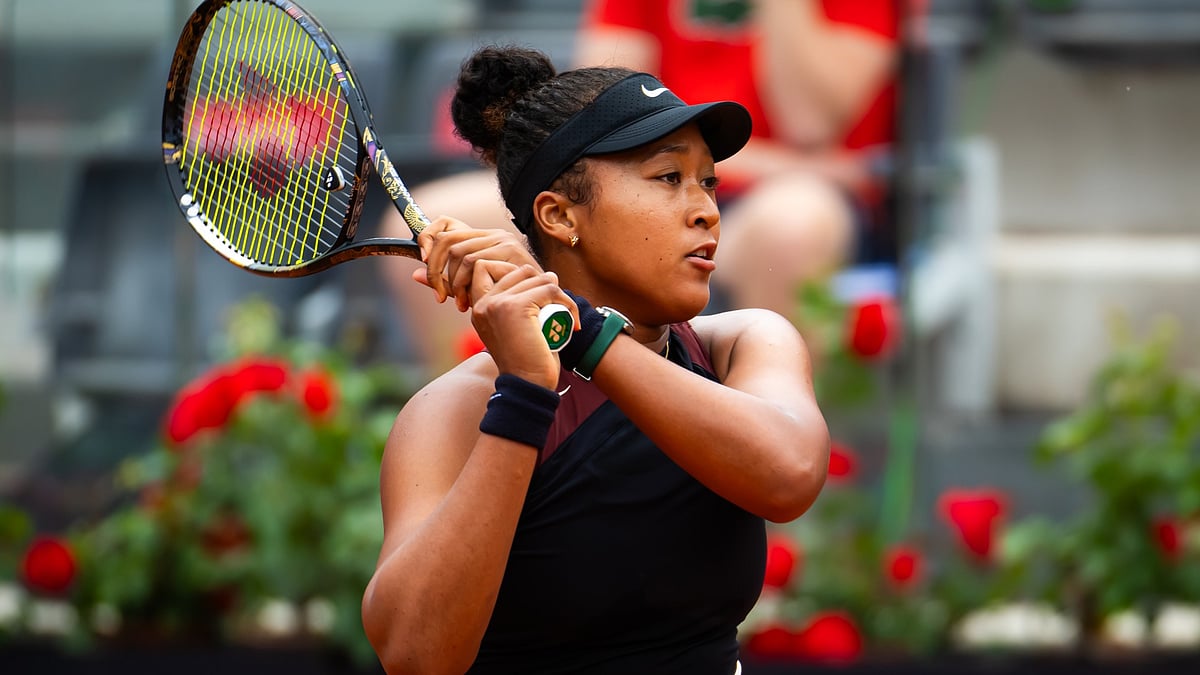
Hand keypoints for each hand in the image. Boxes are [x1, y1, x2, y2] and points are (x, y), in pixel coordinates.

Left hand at [414, 216, 539, 311]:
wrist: (545, 316)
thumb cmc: (509, 305)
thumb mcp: (472, 291)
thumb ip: (447, 282)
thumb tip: (414, 274)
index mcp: (483, 239)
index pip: (446, 224)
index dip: (428, 239)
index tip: (424, 265)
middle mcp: (494, 235)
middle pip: (448, 240)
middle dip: (437, 271)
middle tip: (440, 297)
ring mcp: (504, 241)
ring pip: (460, 254)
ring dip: (453, 283)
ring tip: (460, 304)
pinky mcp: (511, 252)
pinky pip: (475, 262)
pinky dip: (465, 285)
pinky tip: (469, 303)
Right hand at [469, 262, 575, 388]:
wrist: (528, 385)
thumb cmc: (528, 362)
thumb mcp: (518, 329)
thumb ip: (522, 304)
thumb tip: (550, 275)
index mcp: (479, 308)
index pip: (492, 268)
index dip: (520, 275)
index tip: (538, 297)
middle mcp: (483, 303)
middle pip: (522, 270)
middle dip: (544, 284)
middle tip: (556, 308)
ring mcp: (498, 303)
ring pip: (538, 278)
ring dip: (558, 293)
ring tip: (565, 314)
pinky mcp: (516, 306)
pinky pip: (550, 289)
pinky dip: (568, 302)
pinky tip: (573, 321)